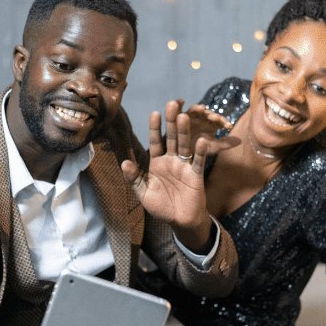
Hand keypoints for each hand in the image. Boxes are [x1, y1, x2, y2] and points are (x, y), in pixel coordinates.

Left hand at [121, 110, 212, 250]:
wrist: (180, 221)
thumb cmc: (161, 207)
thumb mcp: (143, 193)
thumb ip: (134, 178)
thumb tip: (124, 162)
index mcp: (157, 162)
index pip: (155, 141)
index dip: (155, 128)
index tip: (154, 113)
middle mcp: (171, 160)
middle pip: (171, 138)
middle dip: (171, 122)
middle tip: (172, 104)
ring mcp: (184, 166)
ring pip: (184, 145)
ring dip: (184, 132)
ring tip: (184, 116)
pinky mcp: (196, 175)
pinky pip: (198, 161)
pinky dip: (199, 152)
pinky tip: (201, 140)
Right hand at [159, 100, 240, 157]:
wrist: (182, 155)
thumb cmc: (199, 151)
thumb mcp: (212, 148)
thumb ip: (225, 144)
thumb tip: (240, 141)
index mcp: (211, 124)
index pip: (219, 120)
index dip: (224, 122)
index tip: (228, 126)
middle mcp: (201, 118)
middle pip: (208, 114)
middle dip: (212, 115)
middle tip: (215, 118)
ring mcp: (191, 116)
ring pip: (195, 110)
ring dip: (198, 108)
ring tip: (201, 108)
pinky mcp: (179, 116)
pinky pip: (178, 108)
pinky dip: (179, 103)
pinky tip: (181, 101)